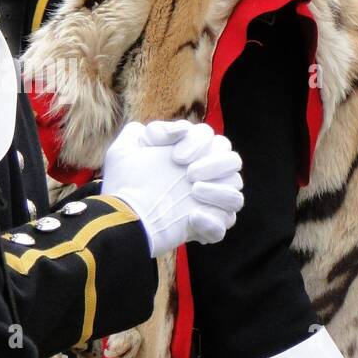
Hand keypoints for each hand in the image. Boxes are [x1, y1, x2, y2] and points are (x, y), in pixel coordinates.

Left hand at [101, 120, 243, 257]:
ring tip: (194, 192)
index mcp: (194, 155)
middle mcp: (208, 177)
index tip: (176, 157)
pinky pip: (225, 223)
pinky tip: (193, 217)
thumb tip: (179, 130)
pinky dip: (213, 221)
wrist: (121, 217)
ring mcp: (211, 203)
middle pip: (233, 161)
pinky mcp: (209, 227)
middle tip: (190, 174)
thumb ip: (150, 132)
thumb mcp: (127, 150)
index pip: (211, 138)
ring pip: (236, 195)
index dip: (198, 142)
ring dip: (219, 192)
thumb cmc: (126, 183)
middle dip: (215, 164)